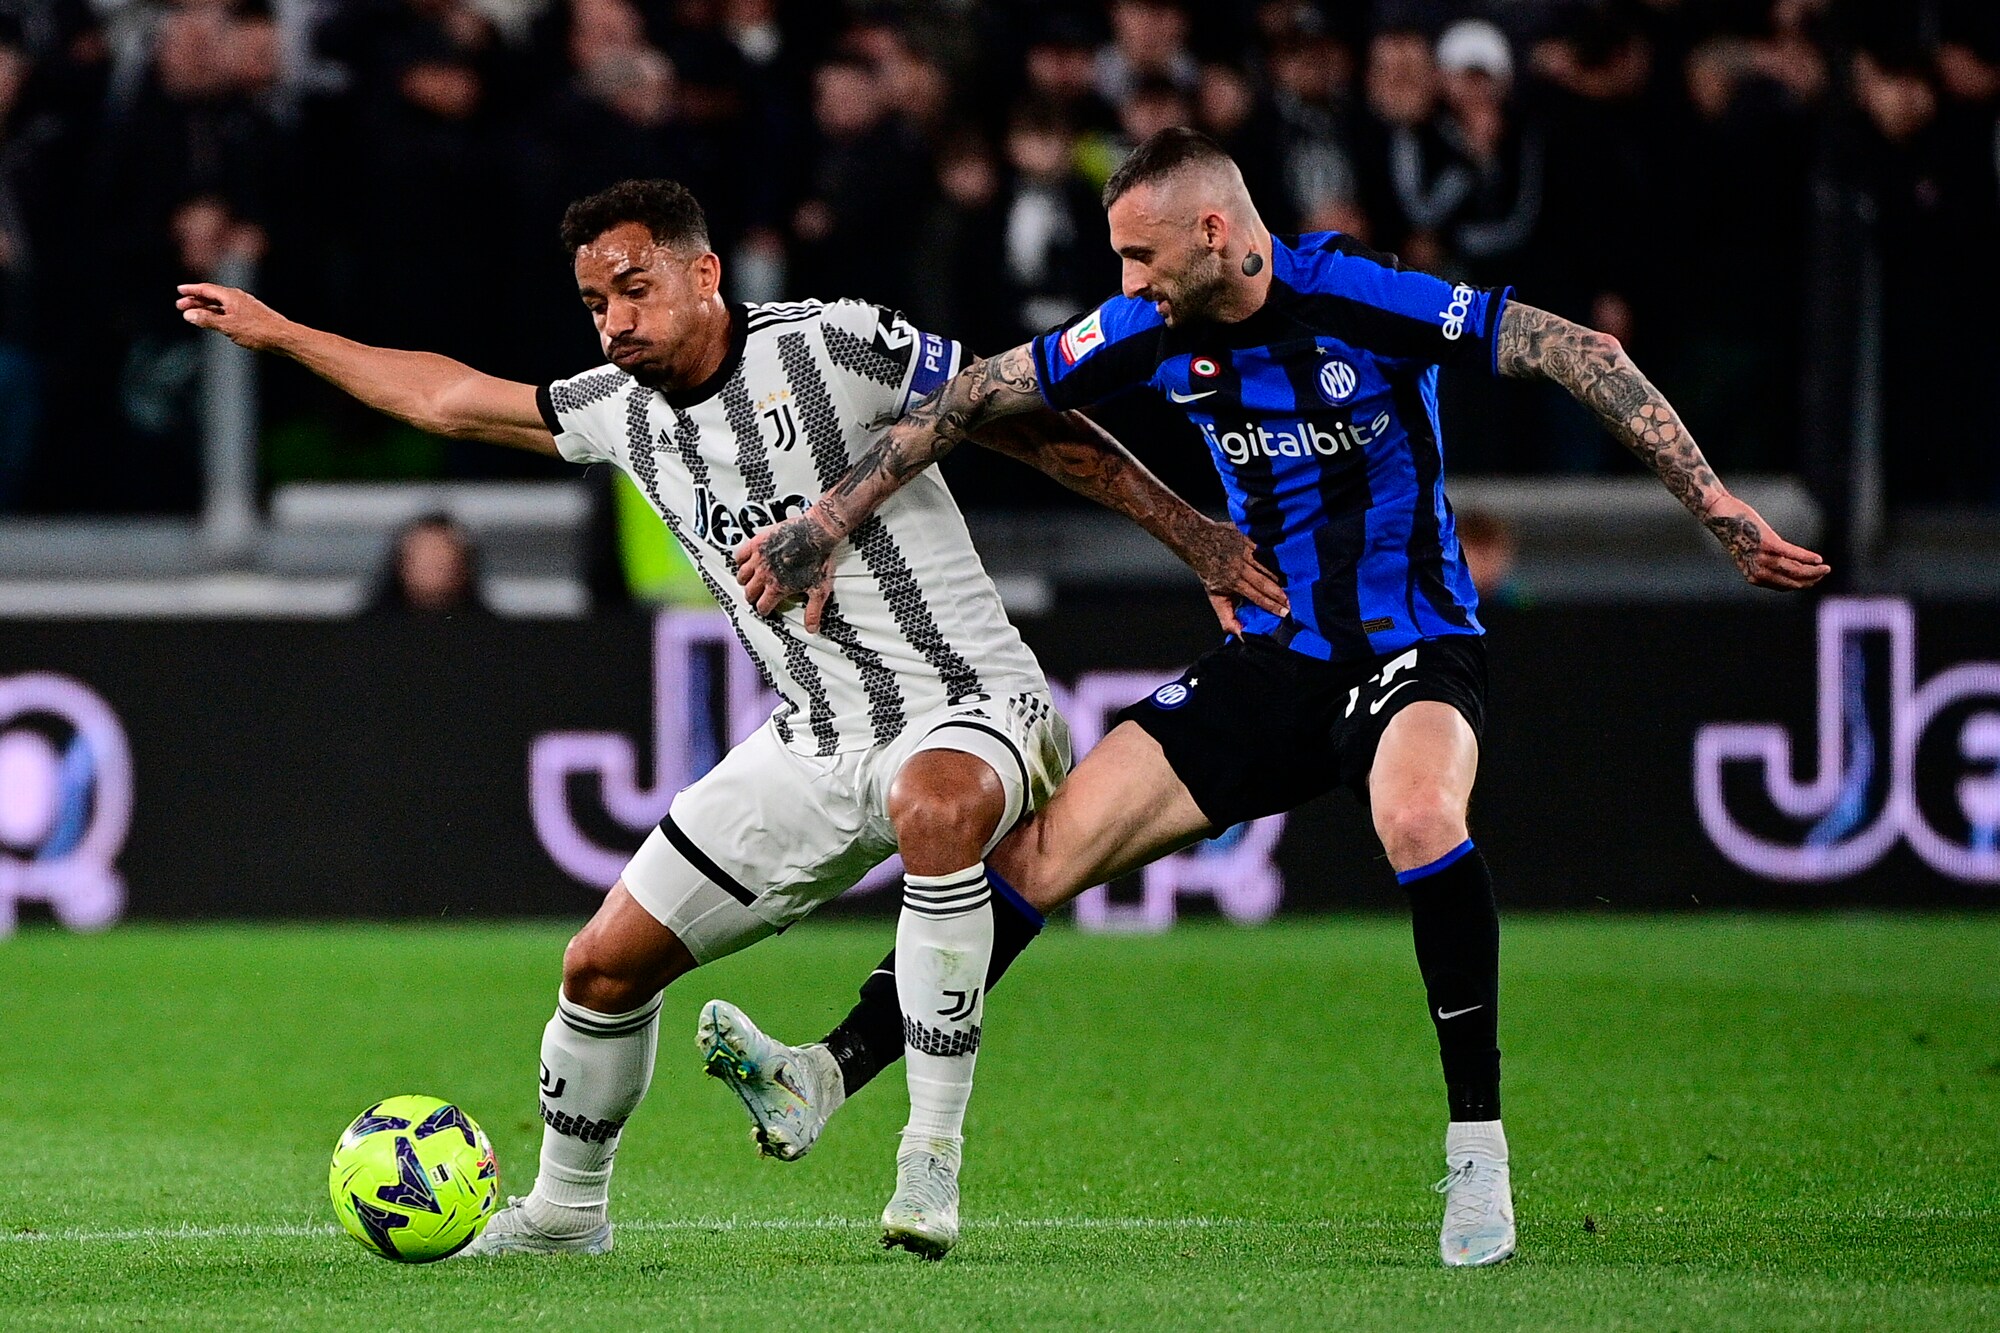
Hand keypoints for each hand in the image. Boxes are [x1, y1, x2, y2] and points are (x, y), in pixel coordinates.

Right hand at [175, 283, 288, 351]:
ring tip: (193, 314)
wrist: (284, 337)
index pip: (206, 289)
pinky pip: (229, 312)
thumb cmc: (258, 331)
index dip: (192, 290)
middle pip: (212, 296)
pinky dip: (217, 314)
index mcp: (231, 296)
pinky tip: (215, 320)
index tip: (179, 290)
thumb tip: (189, 314)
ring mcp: (245, 307)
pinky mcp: (251, 317)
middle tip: (180, 305)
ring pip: (220, 305)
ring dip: (206, 308)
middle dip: (195, 300)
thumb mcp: (228, 326)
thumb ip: (207, 320)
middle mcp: (238, 298)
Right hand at [734, 508, 839, 630]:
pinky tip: (746, 562)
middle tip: (758, 596)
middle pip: (749, 592)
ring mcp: (759, 558)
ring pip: (742, 576)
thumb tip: (812, 629)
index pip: (762, 606)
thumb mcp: (818, 590)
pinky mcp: (757, 543)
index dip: (764, 610)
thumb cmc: (819, 559)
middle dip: (753, 597)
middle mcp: (765, 575)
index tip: (766, 609)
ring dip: (745, 581)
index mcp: (777, 587)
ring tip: (751, 581)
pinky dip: (741, 561)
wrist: (817, 533)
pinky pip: (739, 555)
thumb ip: (813, 611)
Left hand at [1181, 516, 1287, 633]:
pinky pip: (1267, 549)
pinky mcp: (1249, 539)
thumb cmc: (1210, 572)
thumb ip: (1227, 617)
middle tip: (1295, 602)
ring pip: (1269, 566)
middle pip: (1267, 582)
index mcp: (1234, 582)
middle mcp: (1241, 567)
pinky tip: (1288, 563)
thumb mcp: (1215, 597)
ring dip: (1283, 575)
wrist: (1198, 542)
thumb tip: (1240, 635)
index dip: (1272, 606)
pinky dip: (1278, 557)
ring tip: (1296, 584)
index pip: (1257, 597)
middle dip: (1281, 593)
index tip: (1285, 613)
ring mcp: (1245, 551)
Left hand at [1703, 494, 1830, 590]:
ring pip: (1794, 570)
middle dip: (1811, 580)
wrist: (1719, 514)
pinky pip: (1791, 554)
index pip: (1784, 586)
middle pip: (1791, 581)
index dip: (1802, 584)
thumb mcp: (1751, 551)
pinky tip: (1818, 559)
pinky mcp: (1766, 543)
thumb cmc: (1736, 531)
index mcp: (1753, 576)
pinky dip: (1807, 557)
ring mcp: (1762, 557)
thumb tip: (1789, 564)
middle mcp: (1757, 570)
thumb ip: (1766, 561)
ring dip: (1813, 571)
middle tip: (1825, 573)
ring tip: (1826, 568)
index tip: (1815, 579)